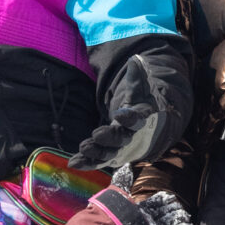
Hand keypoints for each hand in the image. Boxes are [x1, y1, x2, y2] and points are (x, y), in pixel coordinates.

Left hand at [78, 46, 192, 170]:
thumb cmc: (143, 99)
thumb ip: (137, 75)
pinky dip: (88, 163)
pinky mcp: (111, 153)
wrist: (150, 121)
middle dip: (110, 138)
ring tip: (83, 148)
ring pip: (111, 153)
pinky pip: (99, 160)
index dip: (130, 117)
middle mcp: (134, 134)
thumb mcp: (142, 84)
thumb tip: (134, 61)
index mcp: (142, 116)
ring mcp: (123, 146)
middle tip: (96, 135)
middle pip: (123, 139)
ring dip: (96, 153)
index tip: (120, 115)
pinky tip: (74, 163)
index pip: (138, 118)